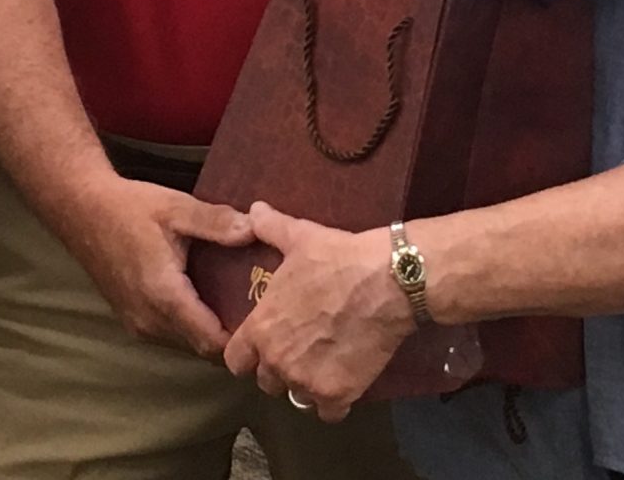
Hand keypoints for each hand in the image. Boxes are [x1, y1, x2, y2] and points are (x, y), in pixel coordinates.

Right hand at [60, 177, 252, 357]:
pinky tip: (206, 300)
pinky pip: (170, 335)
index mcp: (164, 297)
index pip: (212, 342)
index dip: (242, 338)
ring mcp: (138, 324)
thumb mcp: (176, 208)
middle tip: (260, 311)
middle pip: (201, 349)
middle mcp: (150, 321)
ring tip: (238, 305)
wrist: (81, 210)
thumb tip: (255, 231)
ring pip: (186, 345)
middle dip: (231, 336)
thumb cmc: (129, 208)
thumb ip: (216, 223)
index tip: (267, 319)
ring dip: (210, 333)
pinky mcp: (131, 319)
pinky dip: (191, 326)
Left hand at [223, 202, 410, 420]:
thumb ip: (270, 228)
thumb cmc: (338, 258)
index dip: (247, 355)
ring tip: (321, 365)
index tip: (261, 347)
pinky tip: (343, 380)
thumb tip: (253, 210)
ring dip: (305, 386)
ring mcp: (308, 382)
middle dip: (278, 370)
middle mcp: (278, 361)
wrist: (388, 282)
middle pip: (266, 382)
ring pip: (296, 398)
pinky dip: (334, 402)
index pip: (235, 361)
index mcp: (261, 328)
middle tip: (298, 351)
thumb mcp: (299, 237)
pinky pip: (328, 413)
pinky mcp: (339, 395)